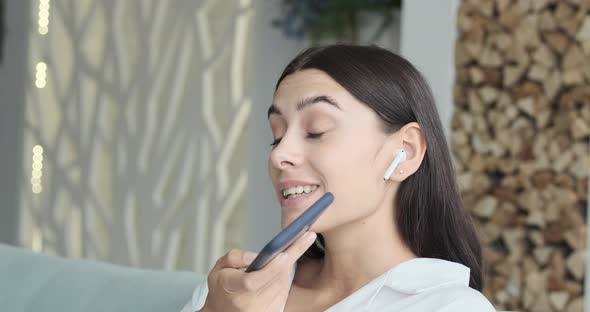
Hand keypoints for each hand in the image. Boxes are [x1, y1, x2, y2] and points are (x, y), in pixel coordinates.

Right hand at [200, 231, 316, 311]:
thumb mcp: (219, 268)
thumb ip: (234, 258)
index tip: (285, 254)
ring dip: (290, 265)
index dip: (271, 268)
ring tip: (299, 244)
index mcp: (234, 289)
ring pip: (283, 284)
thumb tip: (255, 256)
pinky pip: (284, 291)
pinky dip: (285, 277)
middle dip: (292, 257)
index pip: (254, 281)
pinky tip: (285, 265)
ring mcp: (261, 310)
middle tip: (308, 237)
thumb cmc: (221, 288)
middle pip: (276, 279)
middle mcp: (249, 303)